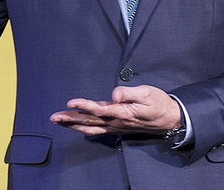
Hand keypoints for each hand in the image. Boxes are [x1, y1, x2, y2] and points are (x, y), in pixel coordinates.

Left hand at [50, 85, 181, 135]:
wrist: (170, 119)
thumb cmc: (158, 103)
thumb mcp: (147, 93)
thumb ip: (129, 93)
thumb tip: (114, 94)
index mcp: (122, 112)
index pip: (99, 110)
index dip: (84, 106)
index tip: (70, 103)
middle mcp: (116, 122)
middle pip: (89, 121)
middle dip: (70, 119)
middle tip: (53, 117)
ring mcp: (115, 126)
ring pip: (90, 127)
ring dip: (73, 124)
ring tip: (57, 121)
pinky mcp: (116, 127)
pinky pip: (97, 130)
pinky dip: (84, 129)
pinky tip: (75, 127)